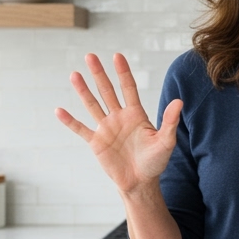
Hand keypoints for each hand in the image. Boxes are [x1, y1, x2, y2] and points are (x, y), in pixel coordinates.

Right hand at [56, 53, 182, 195]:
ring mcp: (106, 129)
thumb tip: (179, 101)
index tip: (117, 56)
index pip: (128, 88)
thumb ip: (170, 122)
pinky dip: (70, 121)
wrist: (140, 182)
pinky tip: (59, 110)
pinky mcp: (96, 143)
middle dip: (99, 74)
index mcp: (136, 114)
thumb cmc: (155, 162)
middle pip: (108, 91)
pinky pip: (81, 129)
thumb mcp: (166, 141)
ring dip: (83, 90)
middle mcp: (119, 117)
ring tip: (75, 75)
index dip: (123, 72)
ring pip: (92, 105)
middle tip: (90, 56)